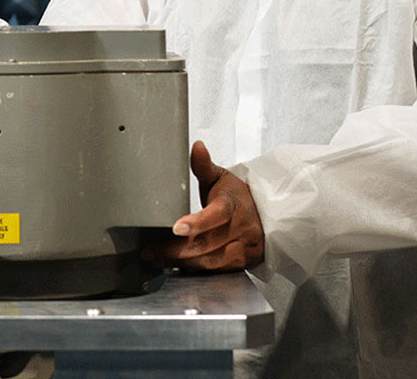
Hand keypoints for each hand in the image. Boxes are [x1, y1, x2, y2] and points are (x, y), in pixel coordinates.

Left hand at [146, 141, 264, 271]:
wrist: (265, 213)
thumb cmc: (235, 196)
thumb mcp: (220, 178)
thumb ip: (203, 165)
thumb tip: (197, 146)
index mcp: (233, 204)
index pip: (217, 214)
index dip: (198, 222)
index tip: (177, 227)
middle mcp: (242, 228)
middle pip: (208, 243)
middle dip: (177, 250)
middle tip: (151, 251)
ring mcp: (246, 247)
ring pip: (212, 261)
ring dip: (183, 263)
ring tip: (158, 259)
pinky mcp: (245, 263)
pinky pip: (218, 271)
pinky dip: (197, 270)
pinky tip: (178, 266)